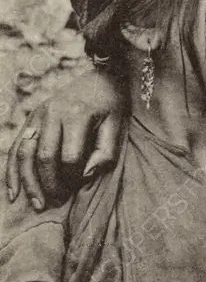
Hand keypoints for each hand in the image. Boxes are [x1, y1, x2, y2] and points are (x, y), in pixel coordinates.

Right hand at [6, 71, 125, 208]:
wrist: (100, 76)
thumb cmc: (112, 105)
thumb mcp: (118, 125)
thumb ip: (106, 152)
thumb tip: (84, 176)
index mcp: (77, 115)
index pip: (70, 156)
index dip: (73, 177)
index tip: (79, 187)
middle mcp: (52, 113)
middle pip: (44, 157)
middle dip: (49, 184)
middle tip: (58, 202)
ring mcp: (38, 115)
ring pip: (24, 154)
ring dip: (28, 182)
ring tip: (37, 205)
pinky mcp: (31, 119)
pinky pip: (16, 147)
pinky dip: (12, 171)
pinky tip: (13, 193)